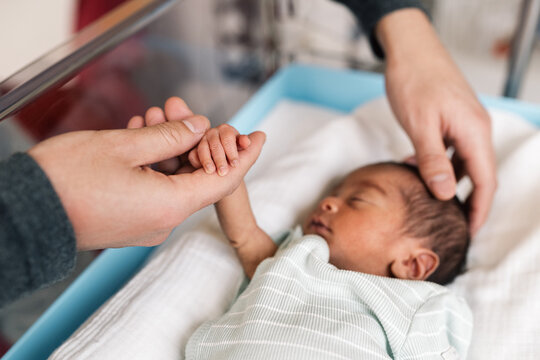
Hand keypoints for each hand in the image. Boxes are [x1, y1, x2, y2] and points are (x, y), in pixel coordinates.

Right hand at [29, 97, 265, 249]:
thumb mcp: (124, 146)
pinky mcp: (133, 222)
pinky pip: (157, 190)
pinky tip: (140, 139)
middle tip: (176, 111)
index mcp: (170, 206)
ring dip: (169, 150)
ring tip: (150, 119)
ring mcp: (148, 224)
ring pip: (175, 181)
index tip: (258, 137)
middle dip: (192, 141)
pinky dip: (156, 166)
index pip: (224, 181)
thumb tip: (199, 128)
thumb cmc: (68, 181)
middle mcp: (164, 221)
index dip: (244, 157)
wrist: (27, 214)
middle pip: (196, 177)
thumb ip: (170, 137)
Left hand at [377, 9, 496, 234]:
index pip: (485, 181)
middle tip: (450, 226)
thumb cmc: (414, 80)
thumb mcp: (420, 124)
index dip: (479, 210)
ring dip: (448, 184)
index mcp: (474, 132)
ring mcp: (464, 124)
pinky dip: (436, 164)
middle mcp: (475, 130)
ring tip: (431, 204)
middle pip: (478, 175)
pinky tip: (414, 169)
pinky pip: (449, 150)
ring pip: (462, 164)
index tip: (468, 234)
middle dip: (466, 202)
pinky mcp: (450, 119)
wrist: (410, 47)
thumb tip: (445, 193)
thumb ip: (432, 159)